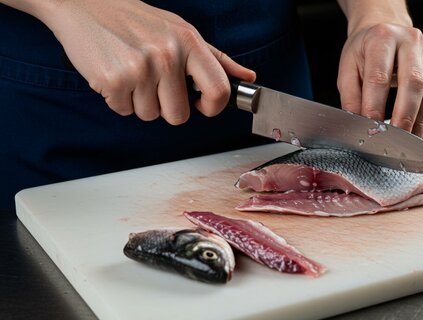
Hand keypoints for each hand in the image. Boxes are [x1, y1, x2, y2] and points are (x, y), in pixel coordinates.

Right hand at [42, 0, 254, 123]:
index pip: (219, 91)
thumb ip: (216, 59)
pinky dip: (119, 99)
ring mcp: (140, 69)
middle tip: (154, 82)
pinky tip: (116, 75)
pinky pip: (125, 111)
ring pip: (151, 116)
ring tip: (132, 73)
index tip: (200, 105)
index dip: (212, 107)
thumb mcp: (182, 31)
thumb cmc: (136, 21)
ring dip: (141, 102)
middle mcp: (167, 55)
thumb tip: (248, 76)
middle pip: (180, 115)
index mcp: (189, 42)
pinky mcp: (113, 81)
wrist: (84, 5)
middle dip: (167, 107)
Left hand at [337, 23, 422, 138]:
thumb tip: (357, 122)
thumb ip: (351, 96)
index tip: (371, 125)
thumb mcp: (348, 68)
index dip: (375, 104)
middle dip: (405, 114)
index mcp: (382, 37)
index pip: (379, 76)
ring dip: (421, 120)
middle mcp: (410, 40)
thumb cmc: (365, 51)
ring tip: (409, 140)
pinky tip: (420, 132)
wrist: (384, 30)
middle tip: (396, 137)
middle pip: (413, 82)